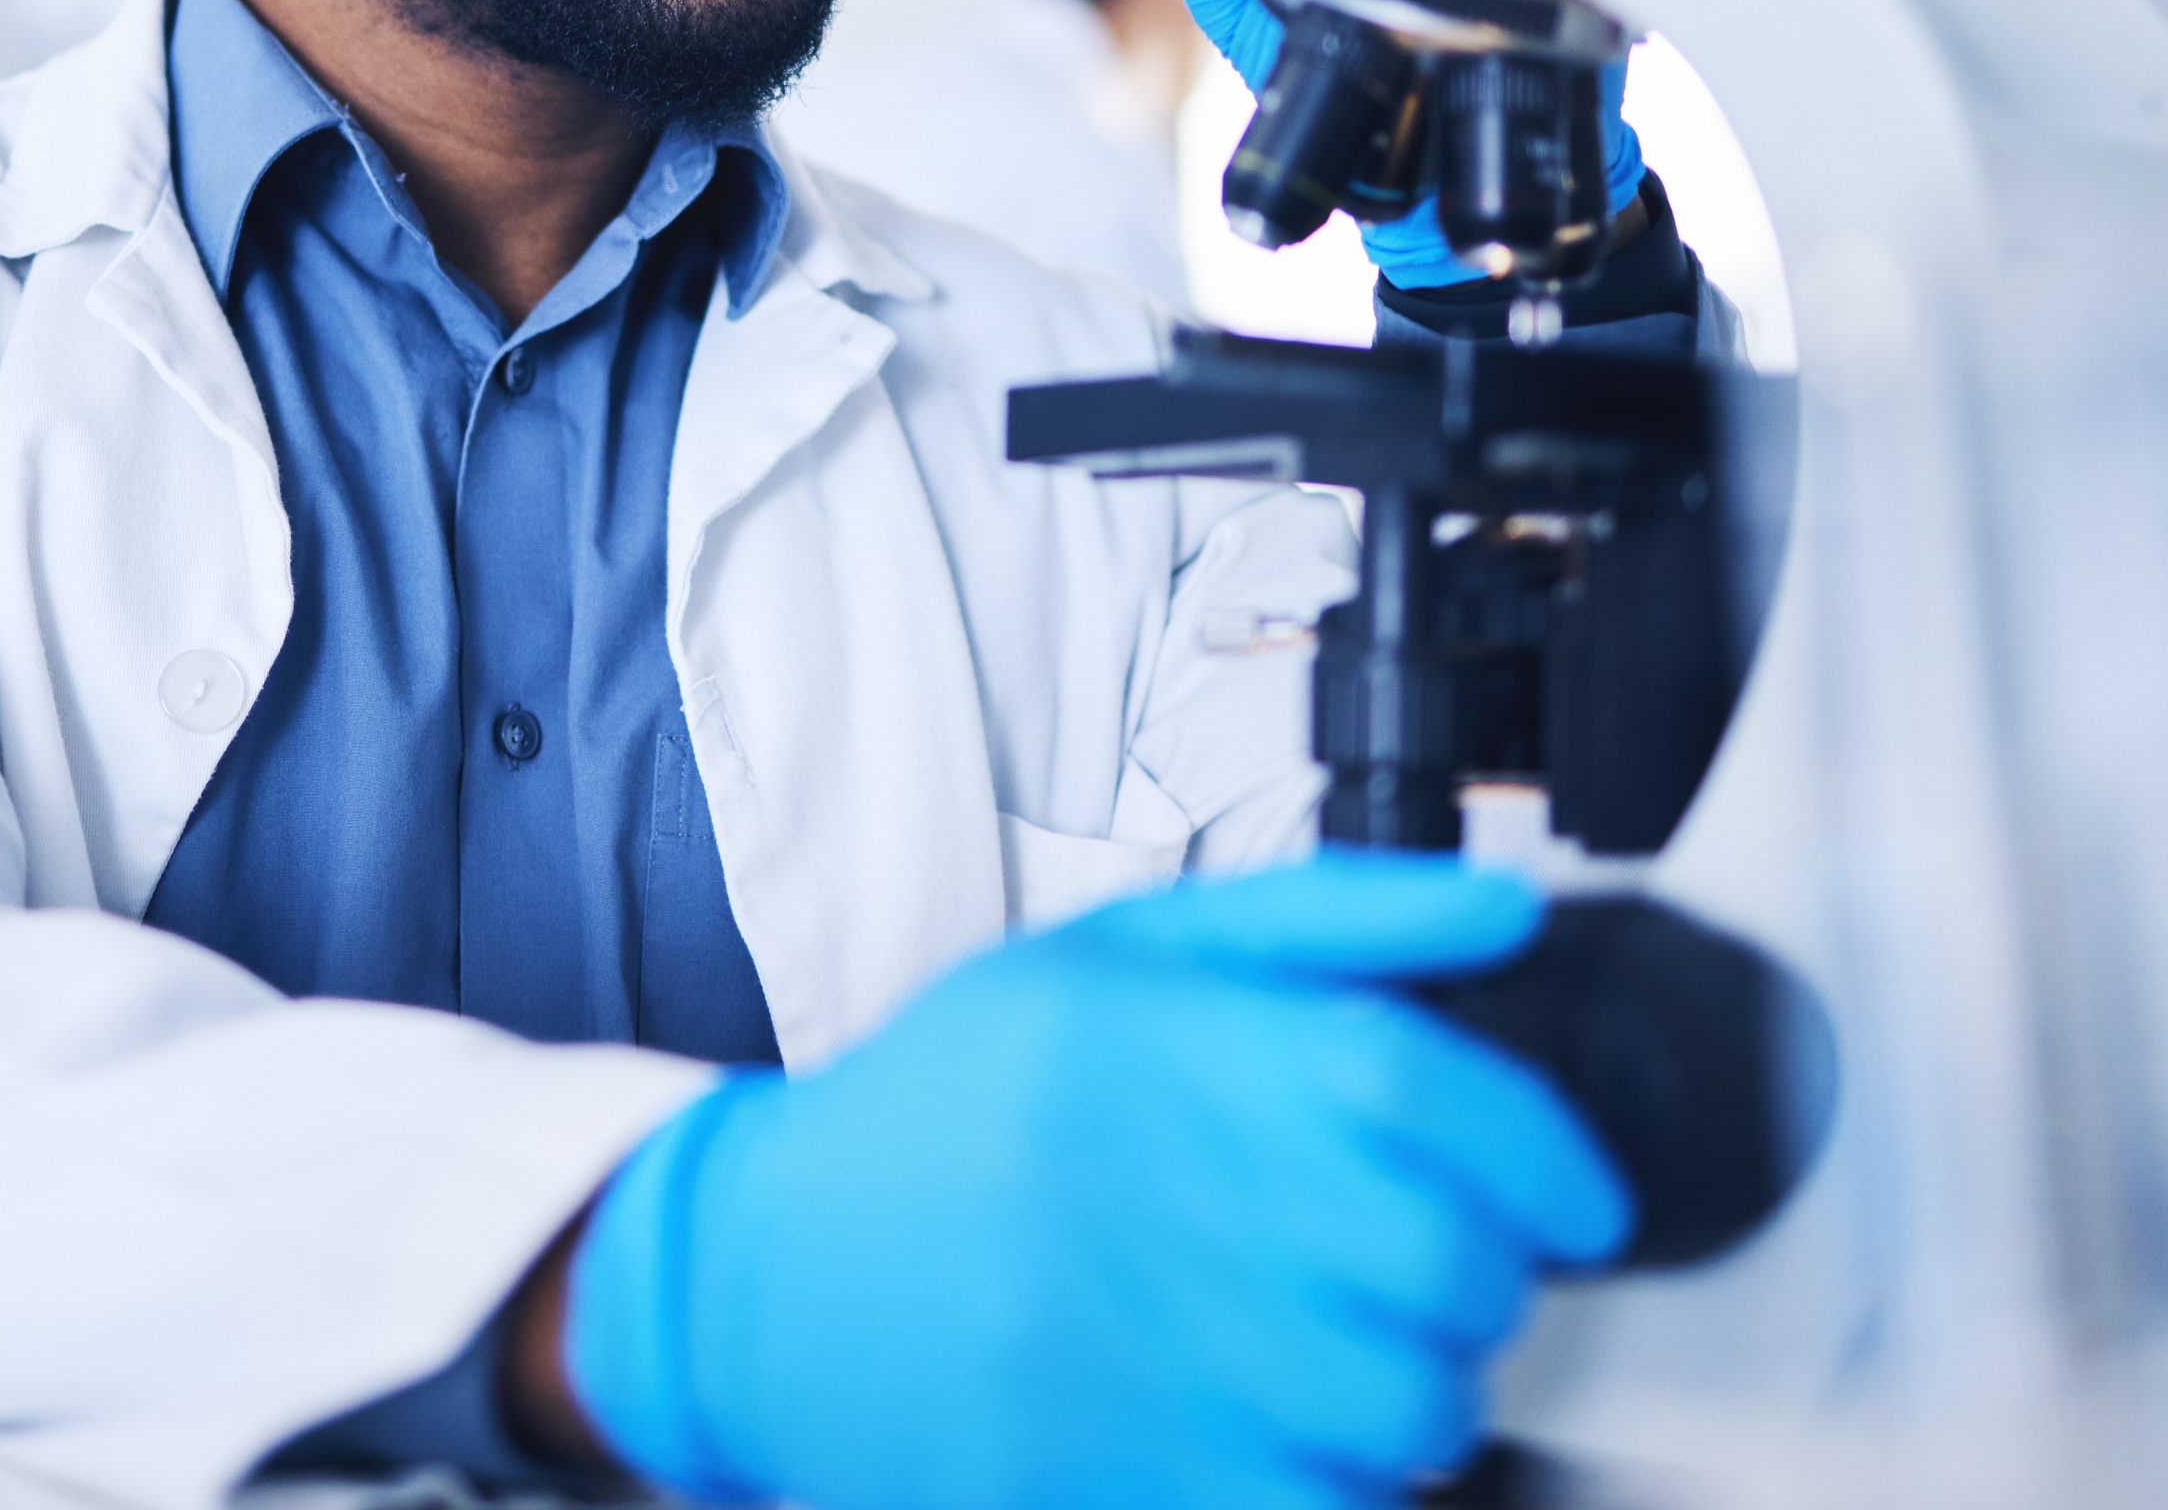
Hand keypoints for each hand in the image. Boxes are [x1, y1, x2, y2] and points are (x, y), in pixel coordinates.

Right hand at [562, 854, 1629, 1509]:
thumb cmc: (963, 1098)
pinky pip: (1327, 1507)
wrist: (782, 1272)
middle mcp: (1171, 1199)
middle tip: (1454, 1260)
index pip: (1417, 1086)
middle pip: (1442, 1260)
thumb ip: (1326, 915)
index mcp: (1171, 1052)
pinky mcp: (1134, 1483)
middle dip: (1493, 1272)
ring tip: (1367, 1341)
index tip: (1578, 1194)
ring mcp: (1153, 1356)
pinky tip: (1304, 1424)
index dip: (1542, 1147)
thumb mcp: (1121, 953)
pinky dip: (1354, 1478)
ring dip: (1431, 1381)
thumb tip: (1508, 911)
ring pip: (1408, 1407)